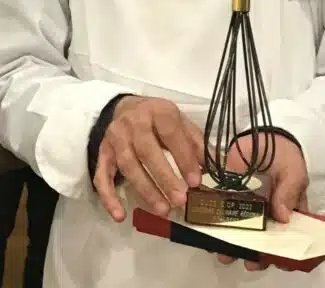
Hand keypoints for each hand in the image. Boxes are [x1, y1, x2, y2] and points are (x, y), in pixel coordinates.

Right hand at [93, 96, 202, 222]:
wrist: (124, 108)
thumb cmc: (159, 121)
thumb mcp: (181, 124)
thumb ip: (199, 145)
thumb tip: (222, 168)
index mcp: (158, 111)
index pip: (170, 133)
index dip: (183, 157)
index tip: (196, 181)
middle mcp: (133, 122)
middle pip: (146, 151)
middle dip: (164, 177)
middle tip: (180, 200)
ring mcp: (115, 138)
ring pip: (127, 165)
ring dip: (144, 189)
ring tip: (162, 209)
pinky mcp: (103, 153)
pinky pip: (102, 176)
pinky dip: (109, 197)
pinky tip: (120, 216)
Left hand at [216, 132, 308, 271]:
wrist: (259, 133)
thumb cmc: (283, 154)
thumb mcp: (293, 171)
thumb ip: (289, 192)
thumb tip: (283, 217)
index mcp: (287, 213)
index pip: (288, 240)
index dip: (282, 254)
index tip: (275, 262)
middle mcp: (266, 216)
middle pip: (261, 243)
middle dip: (254, 255)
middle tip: (247, 261)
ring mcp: (246, 208)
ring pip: (238, 233)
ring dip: (231, 246)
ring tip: (224, 253)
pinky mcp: (226, 197)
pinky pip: (219, 214)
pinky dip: (213, 226)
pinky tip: (208, 235)